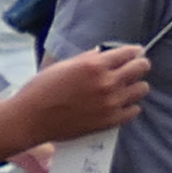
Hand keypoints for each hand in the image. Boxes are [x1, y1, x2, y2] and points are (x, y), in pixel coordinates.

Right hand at [13, 46, 147, 144]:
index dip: (134, 51)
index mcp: (94, 65)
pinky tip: (121, 104)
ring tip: (127, 87)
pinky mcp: (110, 121)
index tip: (136, 52)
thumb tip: (103, 53)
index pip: (127, 53)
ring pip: (141, 89)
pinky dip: (130, 106)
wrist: (30, 119)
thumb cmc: (41, 89)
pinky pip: (134, 110)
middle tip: (135, 67)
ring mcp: (111, 103)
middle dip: (139, 65)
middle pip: (140, 68)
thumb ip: (87, 59)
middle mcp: (107, 83)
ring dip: (136, 85)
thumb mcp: (63, 66)